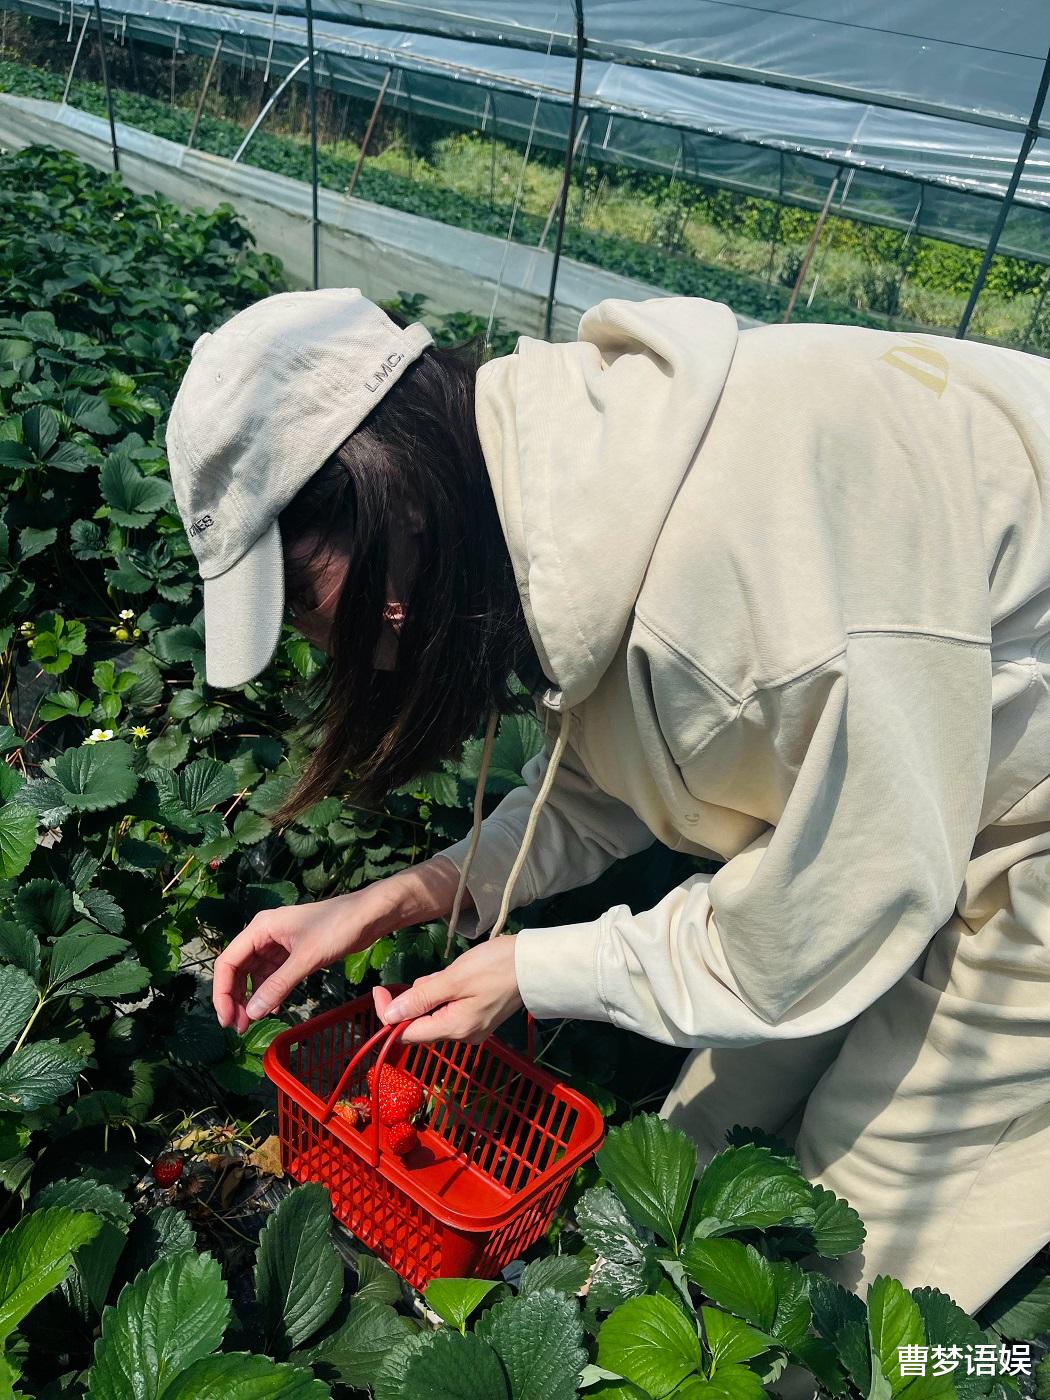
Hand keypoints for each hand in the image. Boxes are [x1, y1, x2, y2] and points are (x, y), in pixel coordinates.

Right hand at [211, 858, 470, 1032]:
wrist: (371, 914)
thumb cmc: (338, 928)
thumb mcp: (306, 959)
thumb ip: (278, 986)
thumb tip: (252, 1014)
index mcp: (261, 928)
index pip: (228, 962)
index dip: (222, 993)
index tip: (227, 1020)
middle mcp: (265, 934)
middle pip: (238, 969)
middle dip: (235, 998)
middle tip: (239, 1028)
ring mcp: (280, 943)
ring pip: (255, 973)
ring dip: (252, 997)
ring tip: (251, 1023)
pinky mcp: (295, 951)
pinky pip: (273, 974)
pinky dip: (270, 991)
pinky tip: (273, 1008)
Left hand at [373, 936, 522, 1044]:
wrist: (535, 964)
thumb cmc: (494, 967)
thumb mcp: (453, 979)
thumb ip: (420, 998)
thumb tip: (388, 1016)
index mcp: (453, 1029)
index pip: (406, 1032)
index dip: (387, 1013)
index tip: (379, 989)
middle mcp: (461, 1035)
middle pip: (420, 1023)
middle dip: (416, 998)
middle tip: (434, 975)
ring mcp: (472, 1027)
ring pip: (435, 1013)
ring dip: (432, 992)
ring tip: (453, 973)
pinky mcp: (479, 1016)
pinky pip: (450, 1008)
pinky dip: (446, 993)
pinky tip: (460, 977)